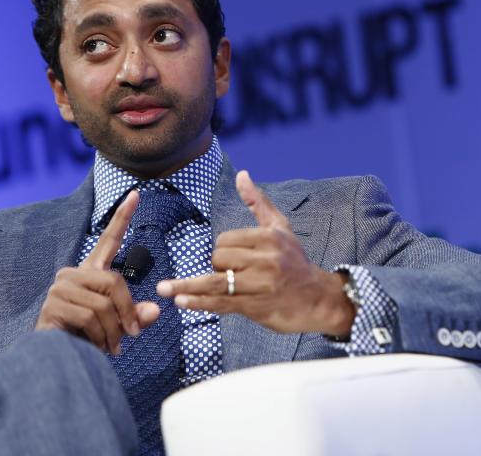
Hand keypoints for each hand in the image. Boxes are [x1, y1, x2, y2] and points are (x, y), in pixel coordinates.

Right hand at [34, 191, 159, 352]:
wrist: (56, 359)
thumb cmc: (88, 338)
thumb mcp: (118, 325)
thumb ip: (135, 315)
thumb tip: (154, 310)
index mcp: (91, 272)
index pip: (109, 240)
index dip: (123, 217)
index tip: (136, 194)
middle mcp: (73, 274)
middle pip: (114, 281)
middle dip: (127, 311)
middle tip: (132, 334)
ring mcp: (60, 288)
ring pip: (104, 304)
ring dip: (114, 331)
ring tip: (112, 346)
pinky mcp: (53, 306)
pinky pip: (90, 318)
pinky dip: (100, 337)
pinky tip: (97, 347)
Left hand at [157, 171, 355, 335]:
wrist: (317, 299)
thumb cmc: (296, 262)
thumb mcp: (281, 228)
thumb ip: (258, 202)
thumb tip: (241, 174)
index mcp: (269, 238)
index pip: (226, 240)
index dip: (223, 249)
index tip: (235, 258)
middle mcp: (266, 260)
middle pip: (220, 259)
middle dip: (217, 267)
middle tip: (234, 273)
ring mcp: (261, 285)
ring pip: (216, 282)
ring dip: (187, 286)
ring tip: (163, 289)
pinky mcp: (256, 306)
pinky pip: (222, 303)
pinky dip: (200, 302)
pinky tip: (182, 302)